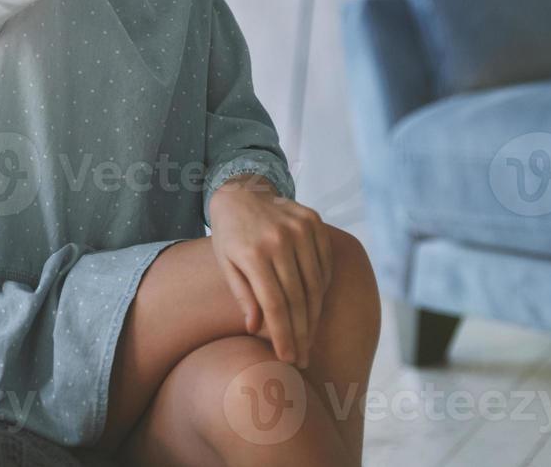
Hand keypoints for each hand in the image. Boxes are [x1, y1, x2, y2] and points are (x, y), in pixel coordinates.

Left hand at [208, 175, 332, 368]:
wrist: (243, 191)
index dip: (283, 335)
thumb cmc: (230, 234)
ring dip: (314, 316)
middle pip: (297, 298)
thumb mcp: (226, 263)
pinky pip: (324, 263)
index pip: (274, 304)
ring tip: (309, 338)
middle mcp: (279, 240)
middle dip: (301, 333)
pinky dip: (322, 287)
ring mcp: (299, 228)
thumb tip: (255, 329)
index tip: (288, 358)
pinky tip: (316, 306)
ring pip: (315, 284)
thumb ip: (242, 295)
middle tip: (302, 357)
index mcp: (253, 253)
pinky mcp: (313, 221)